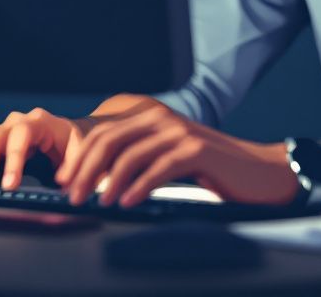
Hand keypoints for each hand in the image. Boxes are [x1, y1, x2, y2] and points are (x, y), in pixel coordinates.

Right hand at [0, 107, 79, 190]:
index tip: (9, 185)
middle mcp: (18, 122)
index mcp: (39, 121)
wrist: (66, 134)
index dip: (14, 159)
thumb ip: (73, 163)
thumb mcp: (78, 148)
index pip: (22, 135)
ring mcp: (4, 131)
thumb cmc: (72, 141)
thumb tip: (62, 182)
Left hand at [53, 95, 299, 208]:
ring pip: (130, 154)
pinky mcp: (196, 150)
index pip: (105, 132)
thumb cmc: (211, 169)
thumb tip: (97, 179)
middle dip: (85, 170)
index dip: (80, 157)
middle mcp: (163, 119)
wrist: (257, 172)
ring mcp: (180, 132)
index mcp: (153, 118)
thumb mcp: (169, 159)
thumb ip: (140, 159)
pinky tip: (128, 203)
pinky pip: (159, 168)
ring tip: (97, 203)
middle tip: (71, 196)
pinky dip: (139, 186)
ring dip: (108, 182)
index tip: (63, 181)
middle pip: (110, 140)